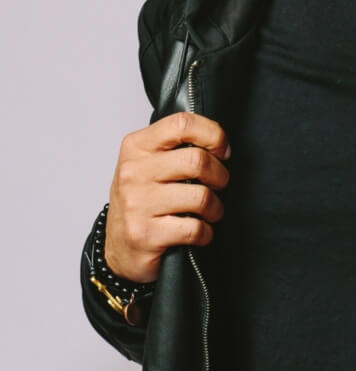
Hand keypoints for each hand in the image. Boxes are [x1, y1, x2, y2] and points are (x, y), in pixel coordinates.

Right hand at [104, 112, 229, 282]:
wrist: (117, 246)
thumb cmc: (141, 200)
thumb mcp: (150, 163)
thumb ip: (177, 147)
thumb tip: (219, 143)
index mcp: (137, 147)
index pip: (183, 124)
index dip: (213, 135)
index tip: (222, 150)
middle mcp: (133, 173)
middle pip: (197, 161)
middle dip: (220, 175)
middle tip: (220, 184)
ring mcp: (137, 204)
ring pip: (201, 197)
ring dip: (215, 207)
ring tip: (211, 211)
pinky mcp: (145, 234)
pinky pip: (194, 228)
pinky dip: (206, 232)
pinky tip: (200, 232)